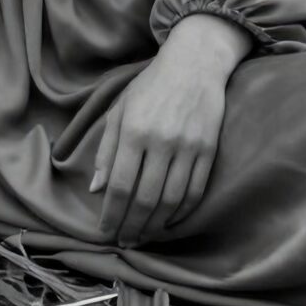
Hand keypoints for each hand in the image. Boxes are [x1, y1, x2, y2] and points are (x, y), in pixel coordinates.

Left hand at [92, 17, 243, 245]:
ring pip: (171, 200)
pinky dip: (181, 212)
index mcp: (134, 131)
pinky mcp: (208, 150)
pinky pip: (195, 191)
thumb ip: (107, 151)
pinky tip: (169, 221)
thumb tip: (96, 190)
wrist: (196, 63)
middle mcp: (162, 142)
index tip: (105, 233)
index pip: (121, 186)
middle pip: (145, 199)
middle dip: (132, 227)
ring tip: (143, 237)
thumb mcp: (119, 110)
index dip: (112, 215)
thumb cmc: (150, 85)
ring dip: (155, 226)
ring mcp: (189, 147)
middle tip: (124, 242)